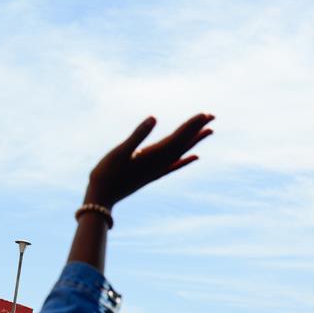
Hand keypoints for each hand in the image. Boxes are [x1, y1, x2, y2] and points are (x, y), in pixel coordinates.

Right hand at [85, 114, 214, 208]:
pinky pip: (173, 166)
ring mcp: (156, 170)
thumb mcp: (120, 151)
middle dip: (196, 129)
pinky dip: (185, 160)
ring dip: (194, 141)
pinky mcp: (151, 176)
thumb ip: (138, 135)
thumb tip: (154, 118)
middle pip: (182, 144)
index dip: (191, 125)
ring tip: (208, 131)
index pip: (177, 138)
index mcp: (153, 156)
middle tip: (212, 116)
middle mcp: (159, 163)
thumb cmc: (106, 173)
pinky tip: (195, 156)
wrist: (101, 197)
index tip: (205, 114)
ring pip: (180, 153)